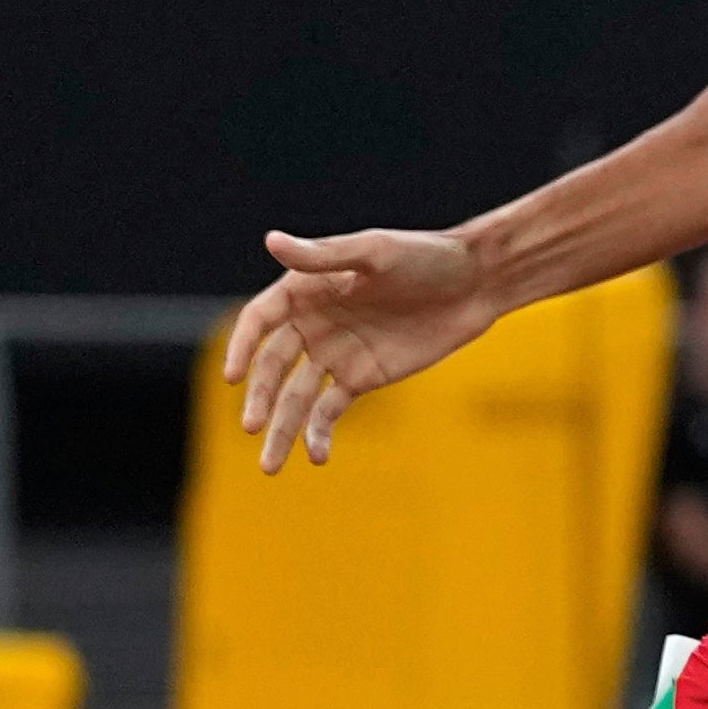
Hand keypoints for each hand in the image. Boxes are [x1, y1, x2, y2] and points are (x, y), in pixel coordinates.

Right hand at [223, 225, 501, 472]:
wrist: (474, 284)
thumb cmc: (424, 256)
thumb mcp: (374, 252)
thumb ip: (324, 256)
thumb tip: (271, 241)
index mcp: (305, 290)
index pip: (260, 320)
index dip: (242, 346)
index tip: (233, 377)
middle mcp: (312, 324)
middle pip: (273, 366)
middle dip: (260, 398)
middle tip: (251, 427)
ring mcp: (335, 354)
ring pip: (295, 398)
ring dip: (281, 430)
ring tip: (270, 467)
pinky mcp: (360, 379)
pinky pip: (328, 410)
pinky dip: (319, 434)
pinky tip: (317, 456)